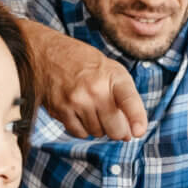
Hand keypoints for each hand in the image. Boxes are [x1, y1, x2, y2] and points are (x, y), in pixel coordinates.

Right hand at [27, 22, 145, 139]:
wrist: (48, 52)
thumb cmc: (86, 65)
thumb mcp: (112, 71)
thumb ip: (126, 100)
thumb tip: (129, 135)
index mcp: (113, 75)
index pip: (128, 100)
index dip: (136, 117)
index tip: (139, 131)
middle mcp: (95, 88)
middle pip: (115, 129)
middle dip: (118, 130)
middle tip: (113, 121)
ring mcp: (76, 100)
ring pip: (97, 133)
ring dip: (98, 127)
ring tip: (92, 108)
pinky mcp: (60, 109)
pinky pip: (79, 133)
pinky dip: (82, 129)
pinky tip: (79, 113)